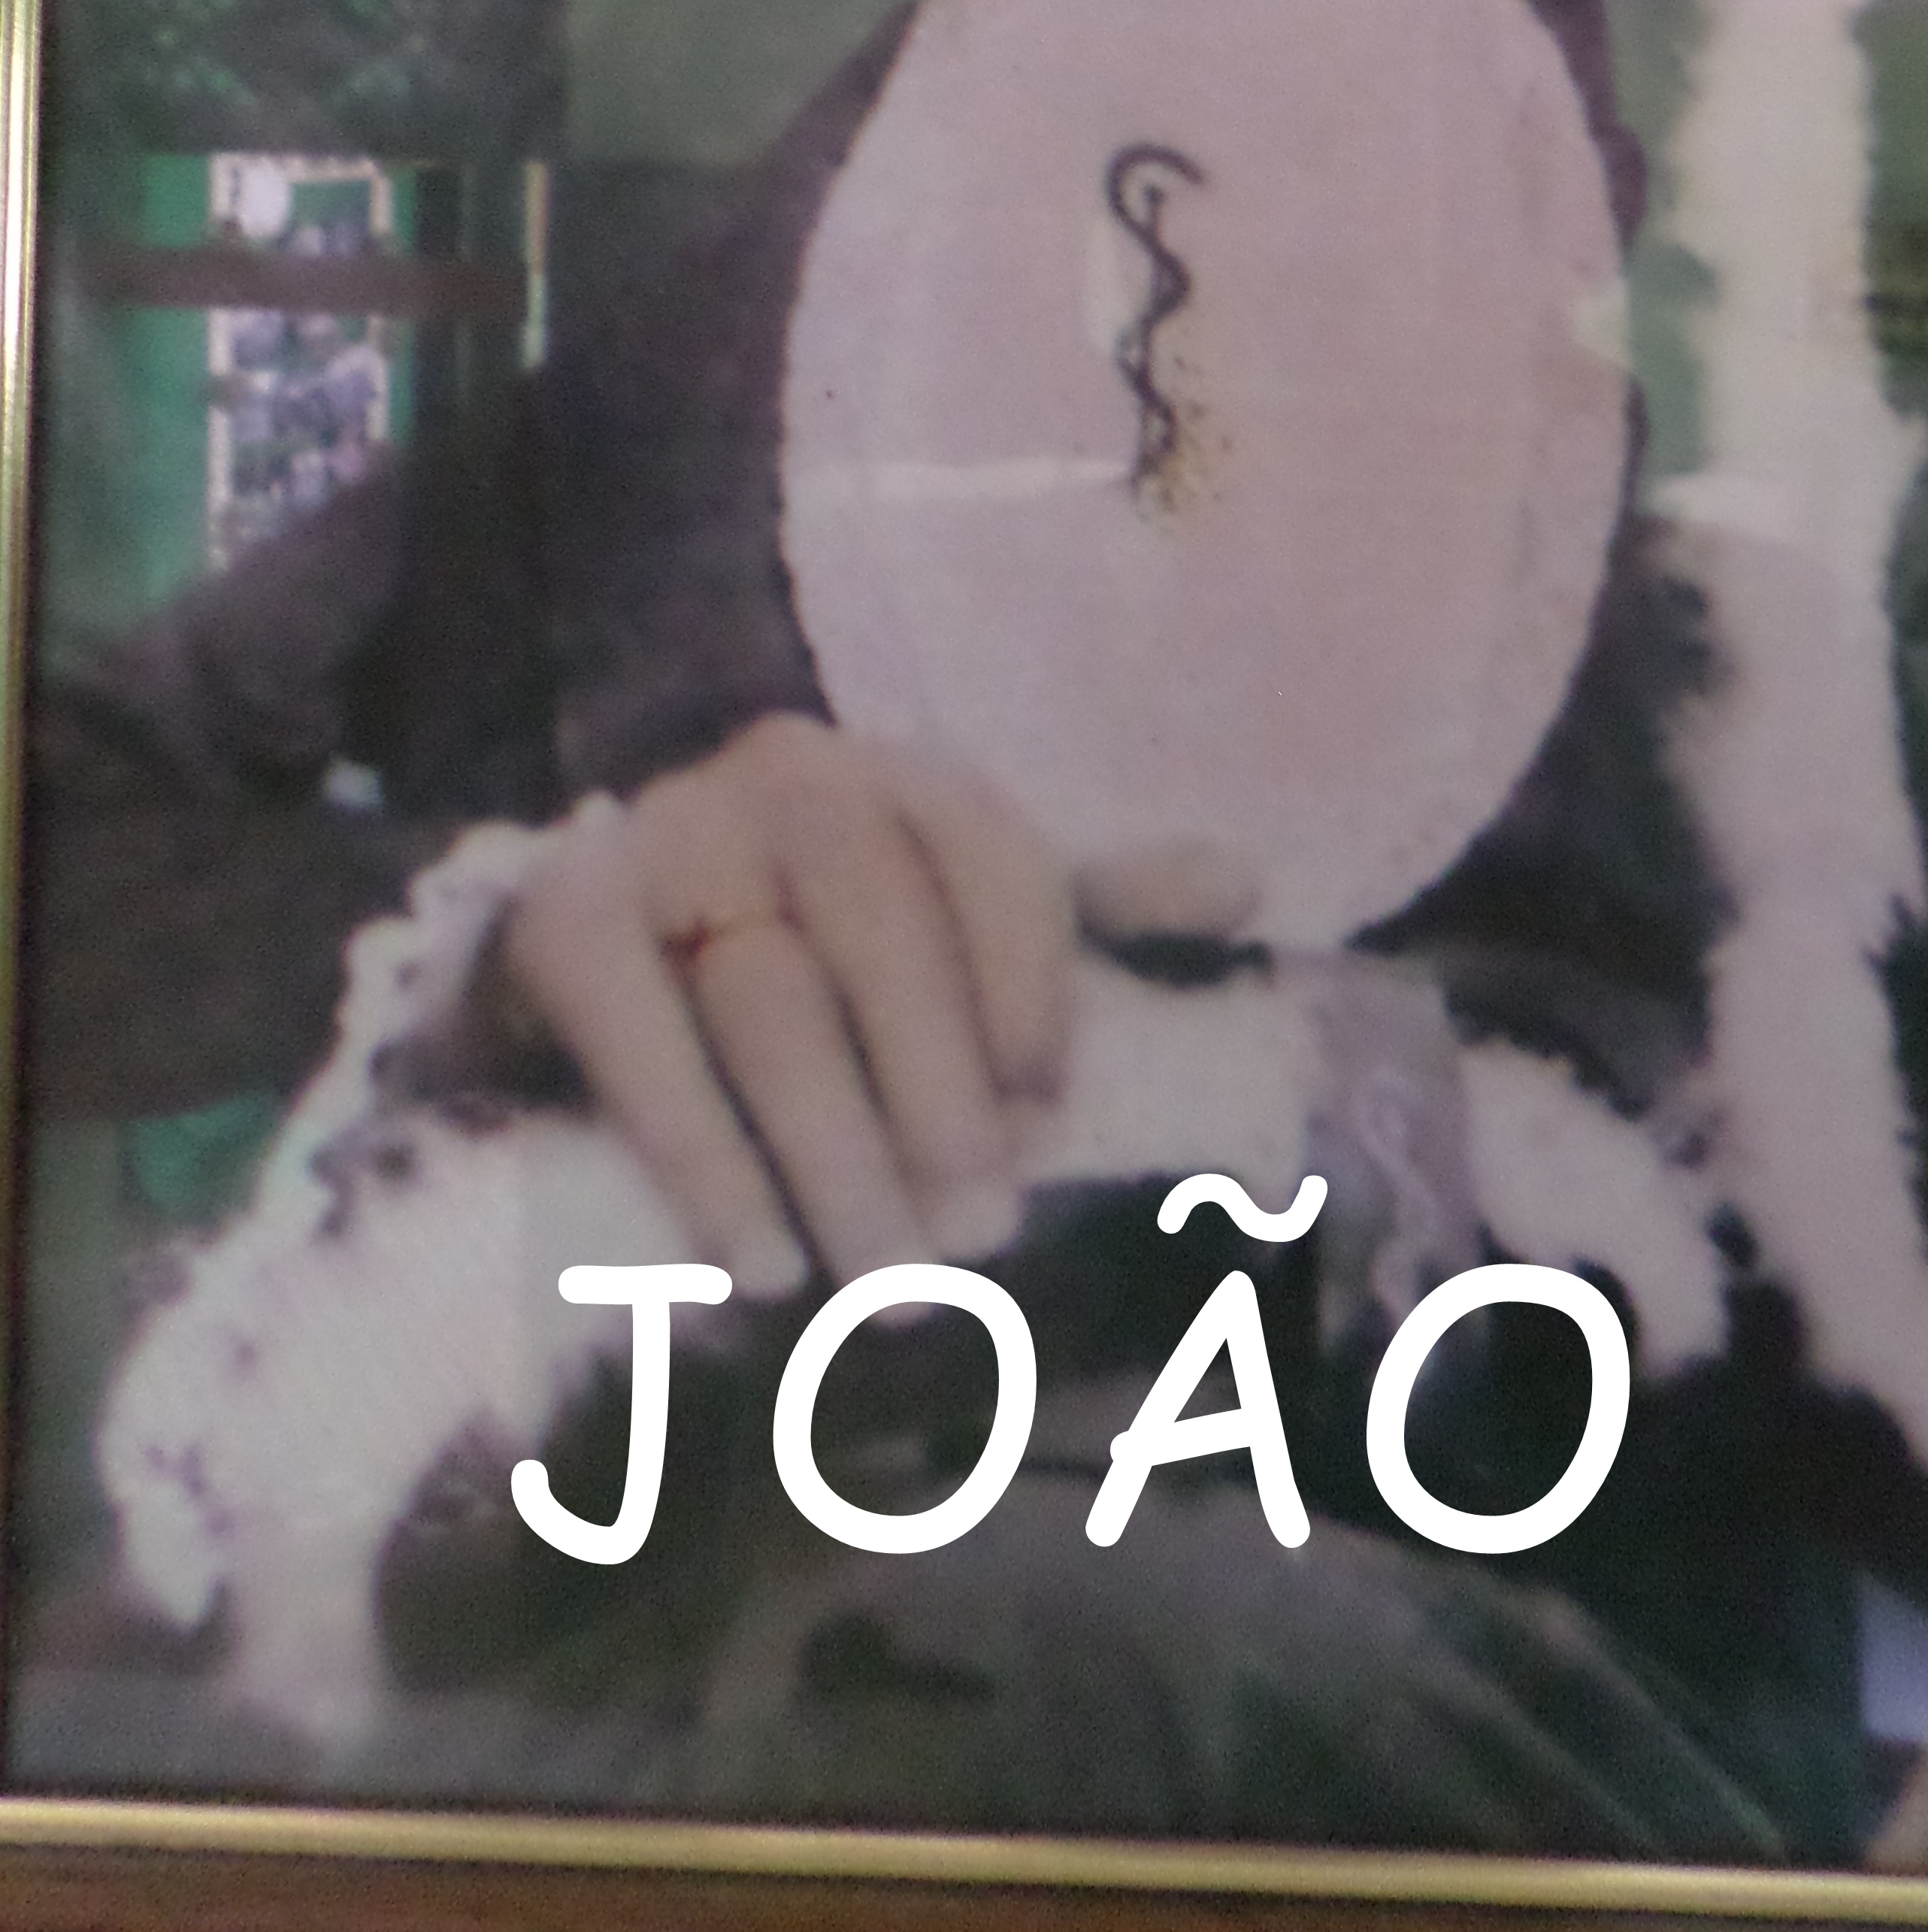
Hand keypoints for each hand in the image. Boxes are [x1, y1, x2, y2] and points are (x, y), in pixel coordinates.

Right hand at [498, 717, 1263, 1298]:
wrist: (595, 943)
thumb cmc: (815, 944)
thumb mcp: (951, 917)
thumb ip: (1083, 908)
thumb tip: (1243, 881)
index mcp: (899, 772)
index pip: (990, 856)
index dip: (1028, 986)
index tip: (1049, 1116)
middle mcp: (787, 773)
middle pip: (881, 935)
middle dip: (938, 1099)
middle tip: (977, 1238)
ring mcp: (666, 833)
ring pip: (769, 1001)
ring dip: (837, 1155)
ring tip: (887, 1279)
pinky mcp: (560, 914)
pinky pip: (639, 1040)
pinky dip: (703, 1160)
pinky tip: (757, 1263)